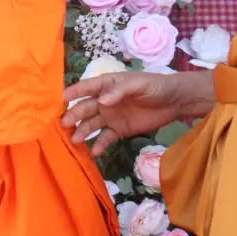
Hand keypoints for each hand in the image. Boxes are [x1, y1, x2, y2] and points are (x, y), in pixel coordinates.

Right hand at [61, 69, 208, 154]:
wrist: (175, 101)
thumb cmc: (155, 86)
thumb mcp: (138, 84)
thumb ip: (119, 91)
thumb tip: (101, 102)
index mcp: (106, 85)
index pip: (86, 88)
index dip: (74, 92)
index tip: (61, 99)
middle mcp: (103, 101)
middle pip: (85, 108)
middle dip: (74, 115)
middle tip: (65, 124)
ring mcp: (110, 117)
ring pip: (91, 125)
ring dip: (82, 131)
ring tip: (75, 140)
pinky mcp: (119, 130)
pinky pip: (105, 138)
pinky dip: (99, 145)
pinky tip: (95, 151)